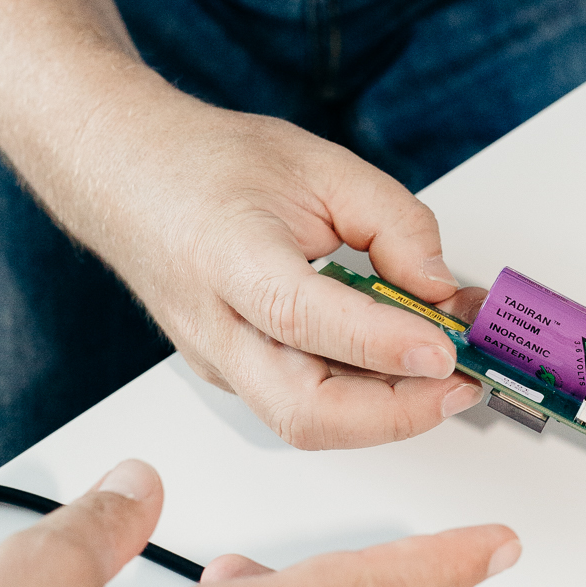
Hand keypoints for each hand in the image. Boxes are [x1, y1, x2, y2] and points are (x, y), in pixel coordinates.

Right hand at [82, 86, 486, 449]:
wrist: (126, 176)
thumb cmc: (206, 166)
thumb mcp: (319, 164)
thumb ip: (392, 221)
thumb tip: (439, 288)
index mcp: (227, 256)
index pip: (304, 318)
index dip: (381, 344)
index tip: (445, 347)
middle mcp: (217, 325)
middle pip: (302, 411)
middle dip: (396, 413)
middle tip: (459, 383)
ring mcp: (220, 361)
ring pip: (306, 423)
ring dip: (387, 413)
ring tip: (444, 375)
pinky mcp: (233, 375)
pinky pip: (303, 407)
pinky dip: (361, 400)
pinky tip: (399, 369)